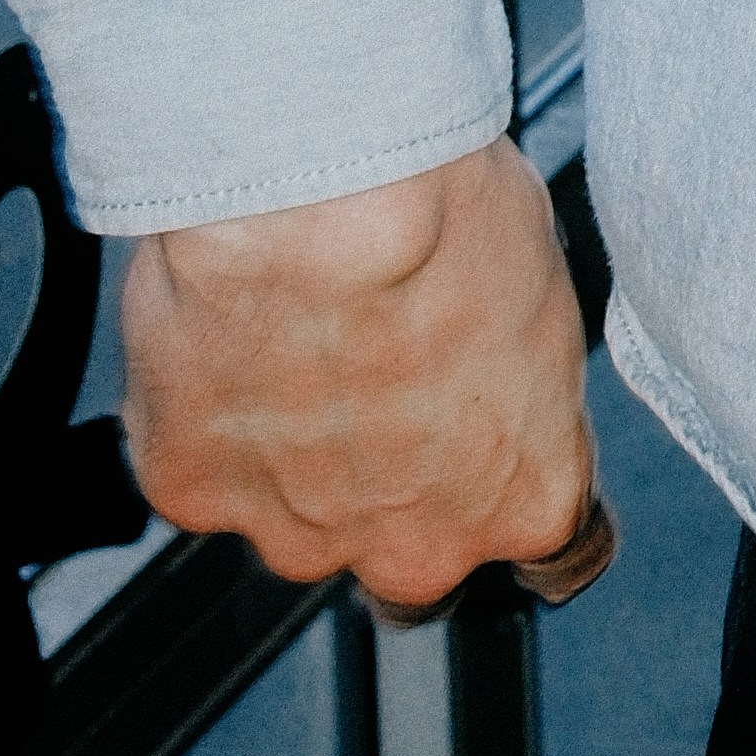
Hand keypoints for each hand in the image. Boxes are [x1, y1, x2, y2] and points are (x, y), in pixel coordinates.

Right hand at [122, 138, 598, 614]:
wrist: (314, 195)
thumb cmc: (443, 219)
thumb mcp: (544, 290)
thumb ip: (520, 381)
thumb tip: (493, 368)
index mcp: (527, 499)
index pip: (559, 559)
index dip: (515, 494)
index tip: (496, 455)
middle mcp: (416, 547)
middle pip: (414, 559)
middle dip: (400, 499)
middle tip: (380, 390)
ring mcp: (299, 535)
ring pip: (302, 523)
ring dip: (297, 461)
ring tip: (295, 343)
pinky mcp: (195, 496)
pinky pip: (205, 470)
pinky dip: (209, 421)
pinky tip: (225, 338)